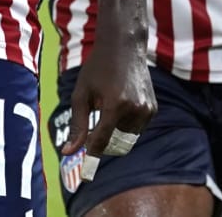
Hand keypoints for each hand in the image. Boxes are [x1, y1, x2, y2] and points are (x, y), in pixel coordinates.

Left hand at [62, 36, 157, 156]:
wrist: (124, 46)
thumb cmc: (97, 69)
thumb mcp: (81, 94)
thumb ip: (77, 126)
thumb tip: (69, 153)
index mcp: (114, 105)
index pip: (102, 141)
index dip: (92, 157)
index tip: (85, 174)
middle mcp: (134, 109)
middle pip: (115, 143)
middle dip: (103, 141)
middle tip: (93, 125)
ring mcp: (147, 110)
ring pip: (126, 138)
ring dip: (114, 132)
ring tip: (107, 107)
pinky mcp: (153, 109)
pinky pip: (136, 129)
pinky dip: (125, 125)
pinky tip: (119, 103)